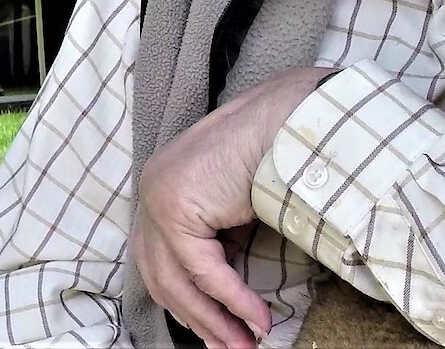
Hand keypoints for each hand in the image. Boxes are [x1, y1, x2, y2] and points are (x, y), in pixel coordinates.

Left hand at [132, 66, 337, 348]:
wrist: (292, 117)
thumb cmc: (277, 148)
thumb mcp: (235, 198)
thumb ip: (218, 231)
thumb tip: (220, 284)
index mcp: (163, 184)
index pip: (162, 258)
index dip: (187, 301)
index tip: (213, 330)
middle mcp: (152, 189)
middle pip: (164, 276)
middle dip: (199, 319)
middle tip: (230, 347)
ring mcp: (158, 197)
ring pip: (179, 281)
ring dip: (216, 319)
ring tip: (246, 343)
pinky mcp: (177, 209)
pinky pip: (204, 272)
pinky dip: (233, 300)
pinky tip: (255, 319)